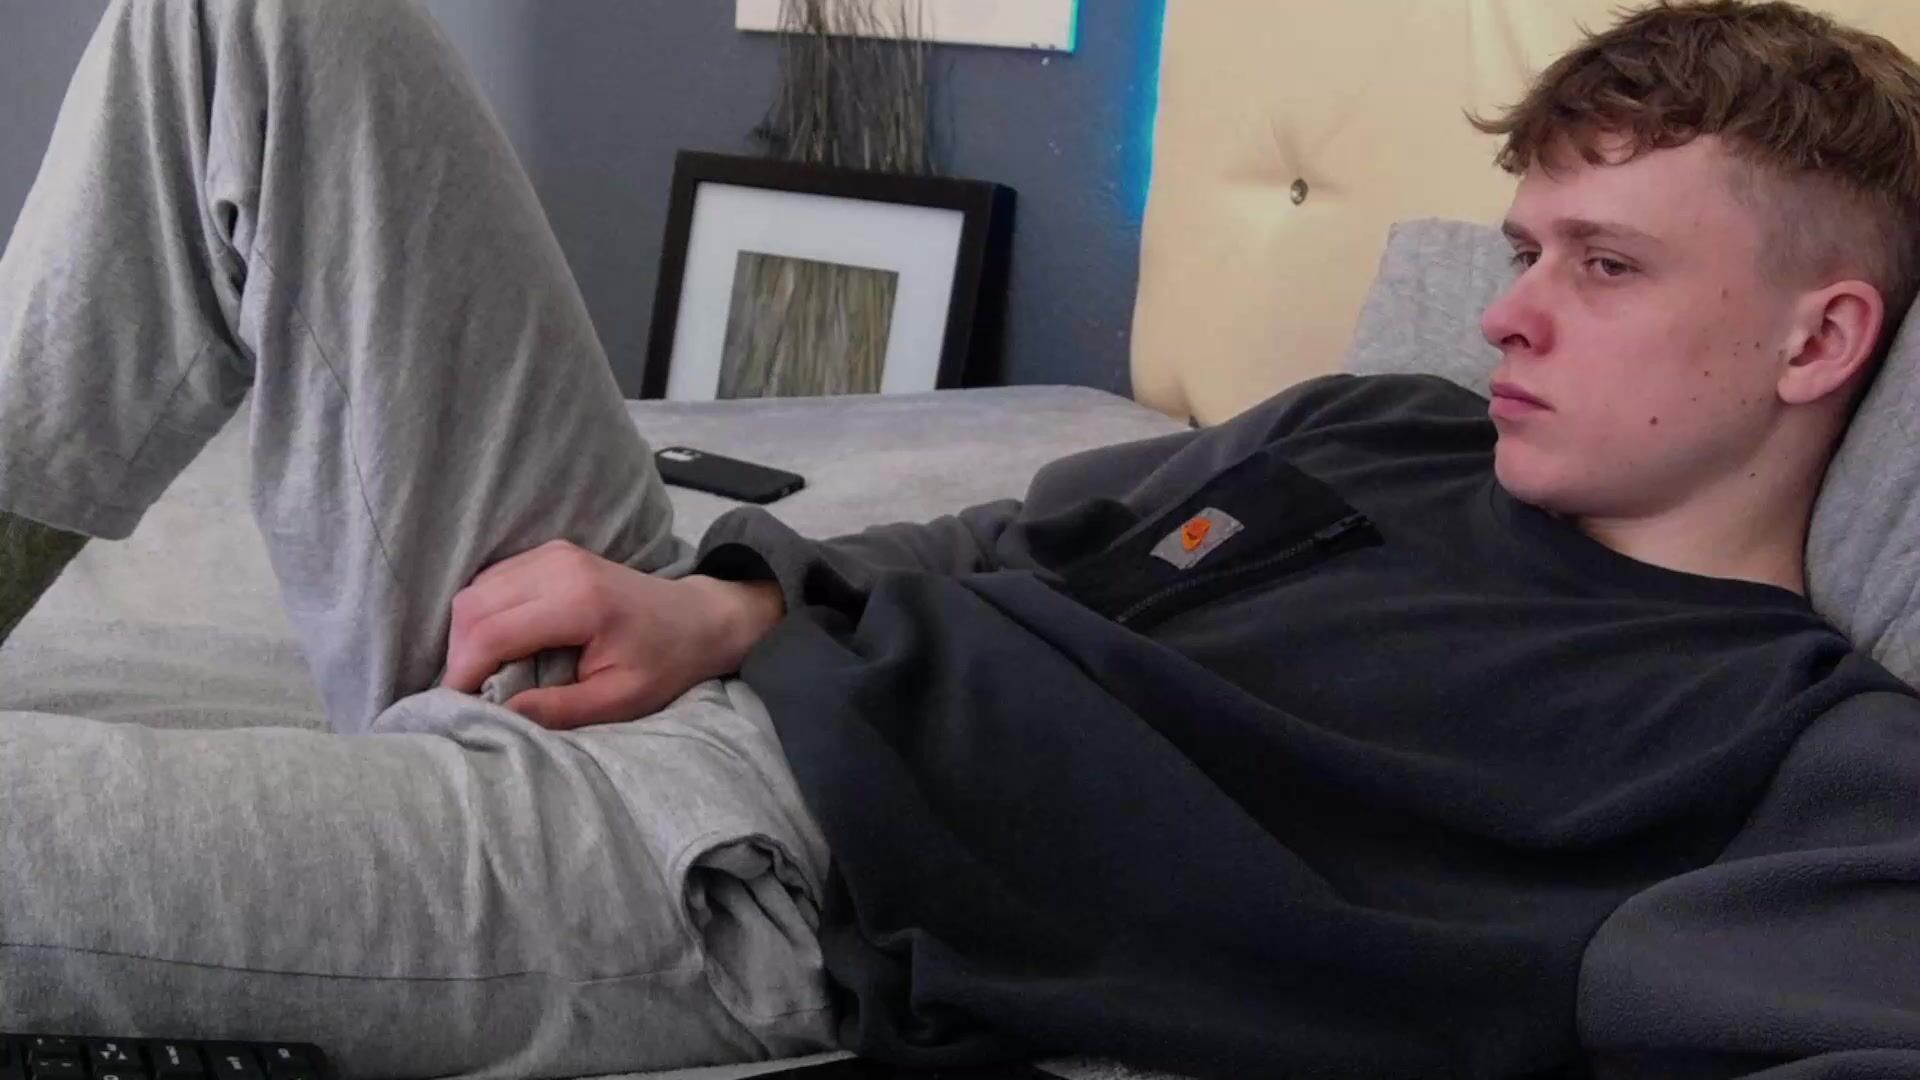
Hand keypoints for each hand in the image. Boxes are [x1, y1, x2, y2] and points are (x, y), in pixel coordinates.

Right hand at [440, 540, 784, 729]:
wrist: (698, 618)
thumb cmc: (665, 662)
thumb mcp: (621, 699)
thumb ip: (559, 709)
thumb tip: (497, 715)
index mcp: (579, 602)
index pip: (492, 632)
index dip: (463, 672)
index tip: (456, 707)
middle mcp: (559, 567)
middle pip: (473, 607)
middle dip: (459, 655)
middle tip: (469, 694)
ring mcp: (552, 553)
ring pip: (475, 591)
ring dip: (467, 636)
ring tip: (484, 674)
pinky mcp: (549, 553)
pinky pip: (492, 582)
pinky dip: (482, 616)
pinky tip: (498, 647)